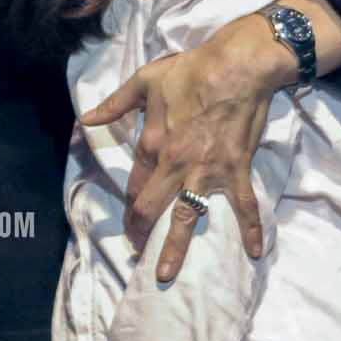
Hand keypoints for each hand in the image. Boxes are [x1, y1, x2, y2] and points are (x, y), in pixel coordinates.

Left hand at [80, 14, 273, 280]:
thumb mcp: (143, 82)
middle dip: (140, 233)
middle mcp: (175, 164)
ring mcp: (207, 171)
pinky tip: (254, 252)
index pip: (134, 183)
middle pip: (150, 207)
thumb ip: (114, 104)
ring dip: (176, 247)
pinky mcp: (236, 170)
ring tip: (166, 273)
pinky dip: (251, 229)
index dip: (128, 204)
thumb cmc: (190, 71)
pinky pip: (244, 205)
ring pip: (187, 216)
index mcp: (152, 144)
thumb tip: (86, 119)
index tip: (128, 220)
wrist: (237, 67)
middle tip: (136, 253)